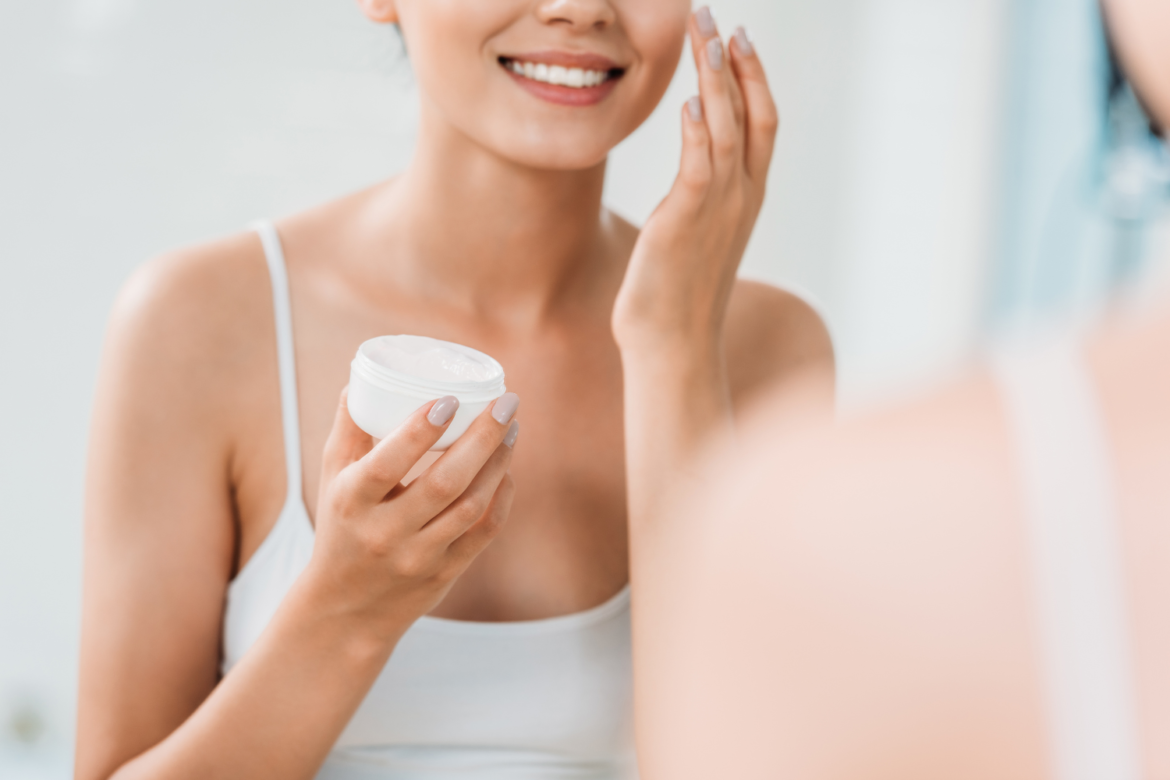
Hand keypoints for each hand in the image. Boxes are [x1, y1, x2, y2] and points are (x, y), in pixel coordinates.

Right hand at [303, 389, 520, 638]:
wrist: (345, 609)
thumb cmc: (341, 527)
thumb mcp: (333, 478)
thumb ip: (349, 429)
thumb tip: (362, 378)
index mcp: (352, 502)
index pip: (387, 464)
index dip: (420, 431)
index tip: (449, 400)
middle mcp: (385, 532)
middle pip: (443, 482)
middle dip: (481, 438)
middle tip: (505, 402)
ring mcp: (418, 557)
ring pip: (470, 506)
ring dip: (498, 463)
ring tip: (511, 429)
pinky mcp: (444, 574)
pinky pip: (483, 533)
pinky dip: (502, 499)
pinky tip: (508, 471)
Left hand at [612, 8, 778, 355]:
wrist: (673, 348)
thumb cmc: (676, 298)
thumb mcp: (694, 239)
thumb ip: (697, 202)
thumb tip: (688, 185)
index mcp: (746, 199)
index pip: (762, 123)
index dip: (754, 77)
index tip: (739, 37)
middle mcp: (740, 198)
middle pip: (750, 114)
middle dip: (735, 61)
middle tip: (715, 17)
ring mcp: (718, 210)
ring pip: (728, 130)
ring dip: (716, 81)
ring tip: (705, 36)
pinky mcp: (686, 223)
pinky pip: (700, 168)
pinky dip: (700, 132)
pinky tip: (692, 101)